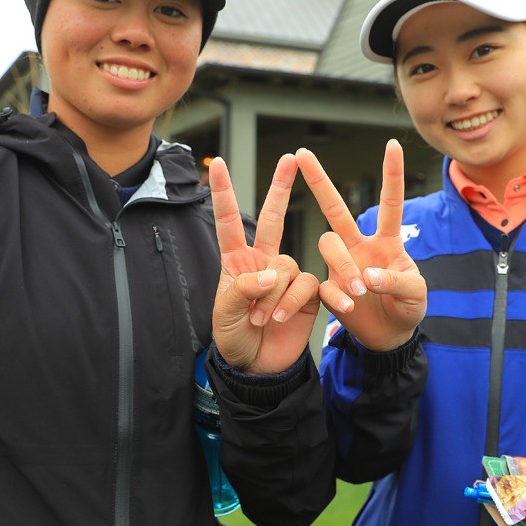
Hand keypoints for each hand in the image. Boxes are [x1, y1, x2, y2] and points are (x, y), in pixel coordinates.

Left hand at [209, 153, 321, 374]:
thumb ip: (242, 290)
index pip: (229, 221)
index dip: (223, 192)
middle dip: (281, 187)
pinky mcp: (308, 294)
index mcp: (237, 262)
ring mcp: (287, 277)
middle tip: (291, 157)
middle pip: (273, 218)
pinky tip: (284, 318)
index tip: (216, 164)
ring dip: (274, 295)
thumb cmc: (233, 339)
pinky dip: (295, 301)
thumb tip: (270, 273)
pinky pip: (308, 285)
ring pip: (289, 266)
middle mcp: (264, 262)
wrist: (258, 368)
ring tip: (262, 320)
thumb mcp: (225, 316)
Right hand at [295, 140, 425, 351]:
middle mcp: (359, 246)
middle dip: (319, 180)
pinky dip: (336, 295)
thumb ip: (397, 281)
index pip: (390, 203)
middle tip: (301, 153)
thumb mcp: (415, 294)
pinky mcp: (328, 288)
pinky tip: (349, 307)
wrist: (391, 337)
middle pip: (336, 209)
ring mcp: (341, 265)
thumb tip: (368, 277)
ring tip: (360, 292)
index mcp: (386, 241)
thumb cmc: (408, 307)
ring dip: (343, 265)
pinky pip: (322, 285)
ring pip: (327, 244)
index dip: (391, 174)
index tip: (392, 144)